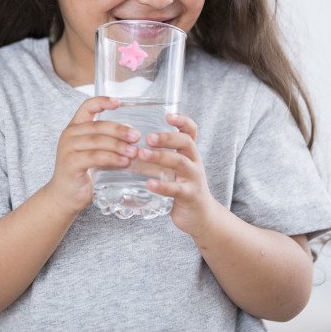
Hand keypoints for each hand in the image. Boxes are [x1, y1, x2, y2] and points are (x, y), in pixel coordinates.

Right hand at [45, 97, 140, 215]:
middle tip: (137, 136)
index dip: (103, 101)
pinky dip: (112, 159)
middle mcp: (69, 134)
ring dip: (119, 145)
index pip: (87, 106)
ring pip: (98, 141)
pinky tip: (124, 162)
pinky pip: (95, 157)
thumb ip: (109, 144)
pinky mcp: (70, 163)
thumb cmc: (84, 173)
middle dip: (120, 130)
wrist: (65, 196)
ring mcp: (68, 148)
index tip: (119, 102)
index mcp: (76, 127)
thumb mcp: (96, 153)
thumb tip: (136, 139)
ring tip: (134, 152)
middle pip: (98, 125)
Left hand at [138, 113, 215, 236]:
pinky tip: (149, 184)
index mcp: (189, 153)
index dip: (182, 121)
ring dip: (160, 157)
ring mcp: (194, 178)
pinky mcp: (190, 195)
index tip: (168, 115)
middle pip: (186, 142)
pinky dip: (163, 186)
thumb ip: (159, 155)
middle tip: (148, 137)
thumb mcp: (175, 168)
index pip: (191, 131)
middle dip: (167, 137)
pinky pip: (177, 189)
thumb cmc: (181, 187)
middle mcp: (194, 162)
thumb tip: (129, 143)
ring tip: (142, 155)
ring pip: (180, 162)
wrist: (200, 216)